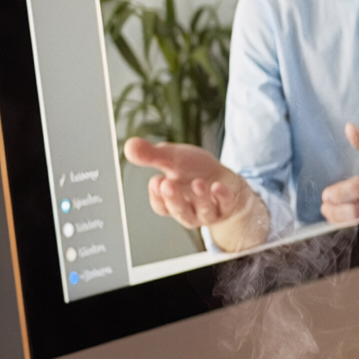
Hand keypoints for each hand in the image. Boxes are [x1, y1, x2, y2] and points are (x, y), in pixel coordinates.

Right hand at [123, 137, 268, 251]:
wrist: (224, 179)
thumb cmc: (194, 171)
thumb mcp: (171, 158)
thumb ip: (151, 155)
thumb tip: (129, 146)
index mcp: (172, 202)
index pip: (161, 206)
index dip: (158, 197)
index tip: (156, 181)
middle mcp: (190, 210)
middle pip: (180, 211)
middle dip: (174, 199)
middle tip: (168, 183)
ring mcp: (210, 211)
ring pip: (203, 211)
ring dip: (200, 197)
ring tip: (198, 182)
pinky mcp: (229, 206)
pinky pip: (226, 206)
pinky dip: (222, 196)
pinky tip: (219, 186)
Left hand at [320, 123, 358, 223]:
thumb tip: (348, 127)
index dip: (340, 193)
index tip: (325, 195)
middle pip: (357, 212)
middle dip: (336, 211)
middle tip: (325, 206)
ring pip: (358, 224)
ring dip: (338, 221)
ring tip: (329, 212)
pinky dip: (346, 227)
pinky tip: (339, 220)